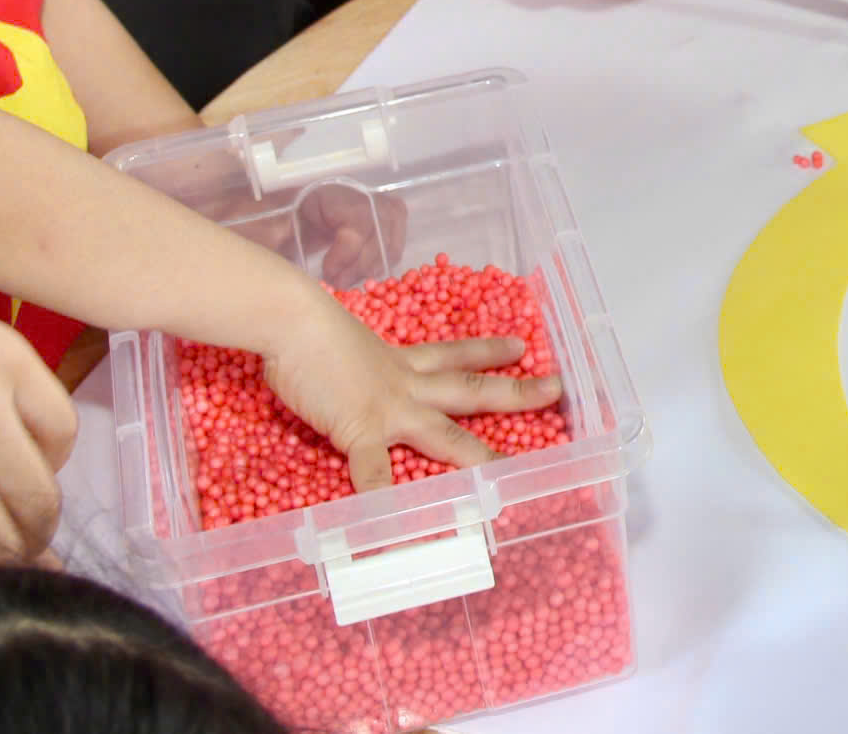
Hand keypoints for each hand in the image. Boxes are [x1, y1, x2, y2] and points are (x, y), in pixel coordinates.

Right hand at [260, 304, 563, 491]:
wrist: (291, 321)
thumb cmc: (306, 328)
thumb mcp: (340, 345)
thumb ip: (350, 364)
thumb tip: (341, 368)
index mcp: (400, 363)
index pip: (452, 356)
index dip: (486, 352)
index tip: (519, 349)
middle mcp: (406, 384)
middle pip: (469, 389)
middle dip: (515, 392)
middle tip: (556, 390)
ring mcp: (389, 409)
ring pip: (446, 435)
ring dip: (478, 458)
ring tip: (507, 478)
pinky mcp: (361, 430)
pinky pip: (375, 474)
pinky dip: (383, 500)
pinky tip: (395, 526)